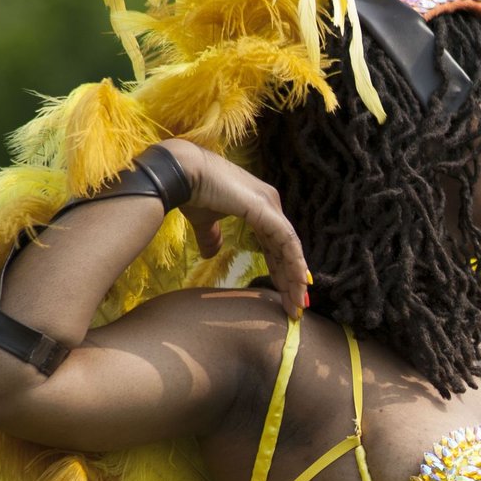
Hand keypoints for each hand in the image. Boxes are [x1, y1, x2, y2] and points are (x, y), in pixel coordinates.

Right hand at [160, 139, 311, 317]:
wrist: (182, 173)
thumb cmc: (192, 192)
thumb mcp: (205, 221)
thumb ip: (212, 237)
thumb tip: (211, 253)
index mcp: (259, 207)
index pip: (276, 243)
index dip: (281, 268)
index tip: (283, 292)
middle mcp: (270, 204)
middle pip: (286, 248)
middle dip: (291, 279)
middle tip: (295, 307)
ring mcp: (270, 205)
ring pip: (290, 248)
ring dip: (295, 278)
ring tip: (297, 304)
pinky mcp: (266, 210)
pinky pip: (287, 242)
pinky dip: (294, 263)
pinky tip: (298, 283)